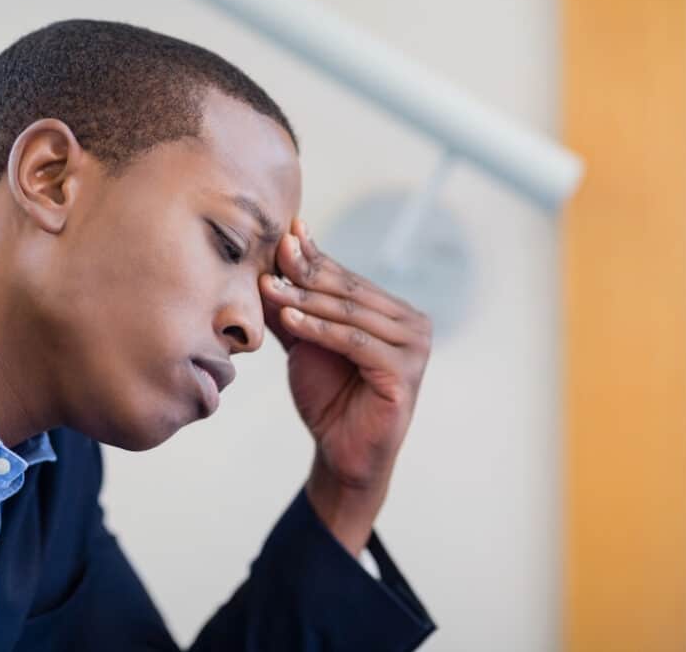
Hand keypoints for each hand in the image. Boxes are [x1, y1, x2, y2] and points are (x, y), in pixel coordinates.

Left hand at [259, 218, 431, 555]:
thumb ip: (295, 305)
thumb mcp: (306, 342)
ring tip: (270, 288)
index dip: (314, 257)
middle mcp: (412, 323)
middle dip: (306, 273)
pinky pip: (355, 342)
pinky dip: (321, 329)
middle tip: (274, 254)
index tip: (285, 234)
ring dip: (306, 300)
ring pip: (351, 314)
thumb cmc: (327, 395)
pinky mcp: (405, 372)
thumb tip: (276, 259)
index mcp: (394, 311)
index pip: (347, 278)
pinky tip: (291, 319)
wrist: (340, 451)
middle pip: (349, 291)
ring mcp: (415, 347)